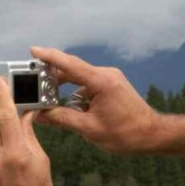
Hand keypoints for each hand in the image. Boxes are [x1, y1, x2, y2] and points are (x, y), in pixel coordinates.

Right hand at [27, 46, 157, 152]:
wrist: (152, 135)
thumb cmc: (126, 133)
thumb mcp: (89, 129)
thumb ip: (62, 119)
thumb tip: (40, 115)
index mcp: (102, 82)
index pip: (70, 65)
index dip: (50, 57)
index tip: (33, 51)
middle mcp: (106, 75)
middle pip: (72, 70)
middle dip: (51, 77)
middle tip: (32, 84)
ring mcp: (109, 78)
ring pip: (79, 78)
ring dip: (64, 88)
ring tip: (48, 100)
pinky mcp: (111, 85)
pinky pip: (87, 85)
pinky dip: (76, 94)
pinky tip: (71, 109)